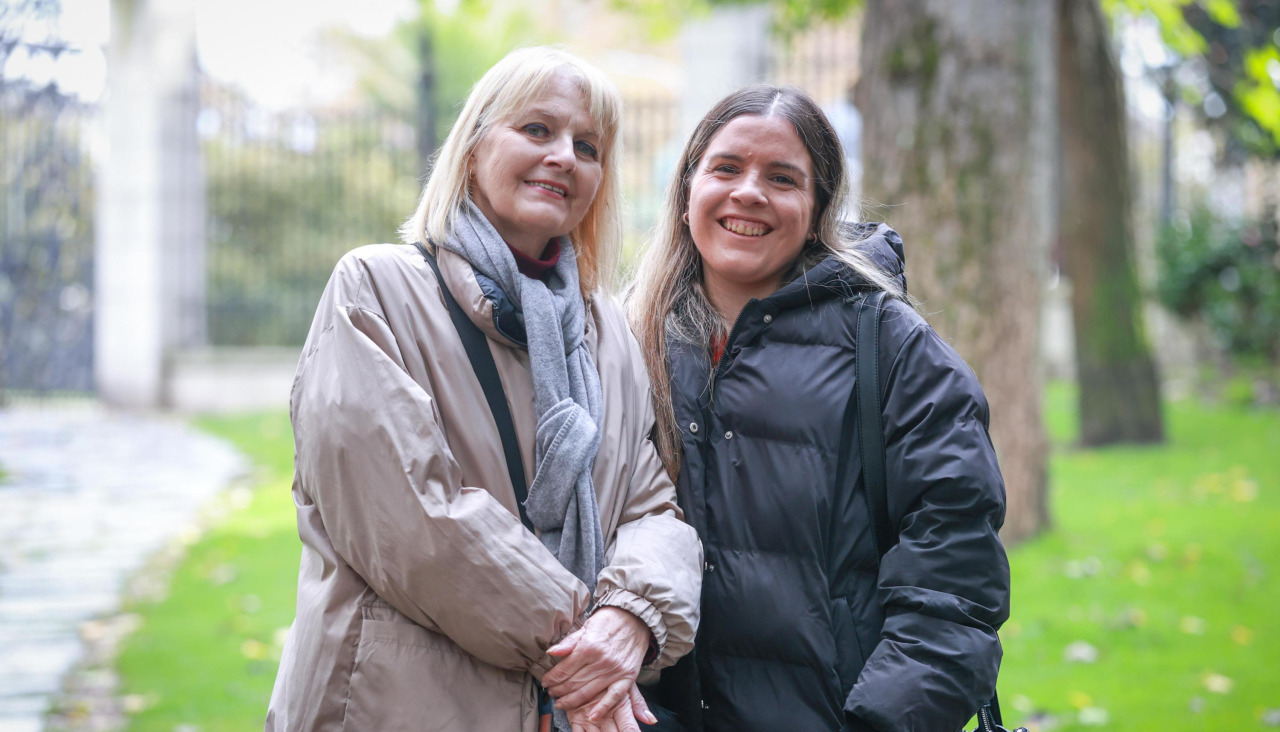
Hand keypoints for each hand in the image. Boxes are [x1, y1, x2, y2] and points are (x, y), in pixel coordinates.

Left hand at [543, 607, 654, 722]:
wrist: (635, 617)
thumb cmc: (609, 621)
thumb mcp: (586, 626)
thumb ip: (568, 642)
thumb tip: (550, 652)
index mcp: (588, 647)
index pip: (564, 669)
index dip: (552, 678)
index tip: (546, 682)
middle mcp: (601, 661)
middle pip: (573, 683)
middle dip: (559, 690)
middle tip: (551, 693)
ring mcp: (615, 670)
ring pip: (588, 692)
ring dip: (572, 700)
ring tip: (562, 702)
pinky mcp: (627, 676)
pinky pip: (613, 697)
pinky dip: (602, 708)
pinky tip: (591, 716)